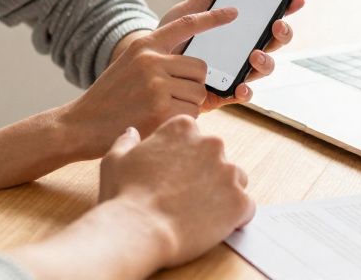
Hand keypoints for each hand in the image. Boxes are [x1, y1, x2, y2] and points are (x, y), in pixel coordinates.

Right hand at [60, 7, 238, 157]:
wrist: (80, 125)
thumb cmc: (108, 100)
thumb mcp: (128, 66)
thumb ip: (156, 59)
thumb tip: (194, 65)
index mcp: (144, 45)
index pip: (186, 24)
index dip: (212, 17)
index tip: (233, 12)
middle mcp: (151, 59)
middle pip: (200, 68)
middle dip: (194, 86)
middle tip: (172, 99)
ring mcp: (156, 83)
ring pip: (199, 92)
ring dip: (188, 106)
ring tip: (161, 112)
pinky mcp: (161, 107)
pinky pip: (192, 113)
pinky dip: (182, 122)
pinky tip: (159, 124)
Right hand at [99, 117, 253, 268]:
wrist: (139, 230)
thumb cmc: (125, 194)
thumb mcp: (115, 159)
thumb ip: (128, 141)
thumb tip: (132, 132)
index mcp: (183, 128)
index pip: (192, 136)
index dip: (182, 156)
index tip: (171, 173)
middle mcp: (211, 144)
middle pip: (215, 156)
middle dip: (204, 173)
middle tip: (182, 195)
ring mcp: (229, 172)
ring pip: (234, 180)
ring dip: (221, 192)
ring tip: (197, 211)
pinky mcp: (240, 201)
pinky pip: (245, 207)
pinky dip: (233, 216)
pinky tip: (211, 224)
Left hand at [155, 0, 304, 109]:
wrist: (149, 66)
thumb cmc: (173, 37)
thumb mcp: (189, 12)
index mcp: (240, 29)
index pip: (269, 18)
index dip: (286, 9)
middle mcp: (244, 50)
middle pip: (274, 42)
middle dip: (282, 33)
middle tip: (276, 24)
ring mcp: (237, 71)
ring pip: (264, 68)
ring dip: (265, 61)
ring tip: (255, 55)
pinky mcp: (225, 92)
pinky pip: (243, 94)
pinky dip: (246, 91)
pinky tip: (241, 86)